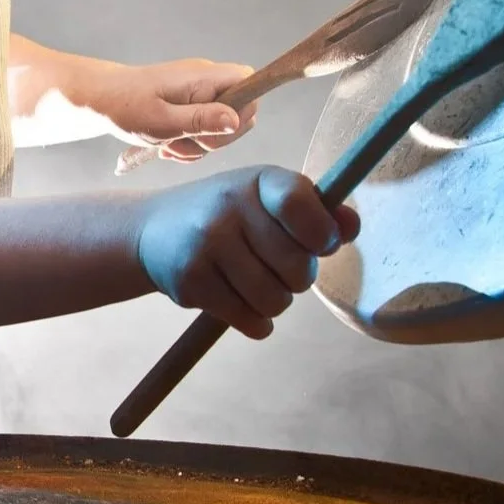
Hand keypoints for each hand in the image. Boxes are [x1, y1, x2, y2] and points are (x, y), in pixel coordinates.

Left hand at [79, 57, 259, 163]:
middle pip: (240, 114)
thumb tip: (236, 120)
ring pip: (221, 129)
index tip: (216, 131)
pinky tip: (168, 146)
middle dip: (216, 139)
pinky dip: (189, 145)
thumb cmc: (126, 107)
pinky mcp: (191, 106)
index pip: (251, 84)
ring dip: (198, 146)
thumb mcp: (163, 121)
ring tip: (168, 145)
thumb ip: (201, 121)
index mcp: (204, 77)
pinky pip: (205, 132)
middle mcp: (207, 82)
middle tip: (184, 142)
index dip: (244, 112)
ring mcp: (200, 94)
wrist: (99, 101)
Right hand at [134, 165, 361, 338]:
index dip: (322, 234)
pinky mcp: (190, 282)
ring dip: (276, 301)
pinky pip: (250, 321)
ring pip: (276, 301)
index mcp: (256, 181)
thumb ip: (315, 212)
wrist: (152, 231)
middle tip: (278, 266)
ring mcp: (206, 245)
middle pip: (299, 267)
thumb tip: (351, 226)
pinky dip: (256, 321)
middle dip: (298, 277)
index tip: (320, 244)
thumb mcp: (266, 199)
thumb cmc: (227, 214)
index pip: (299, 203)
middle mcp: (228, 207)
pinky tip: (240, 302)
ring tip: (257, 284)